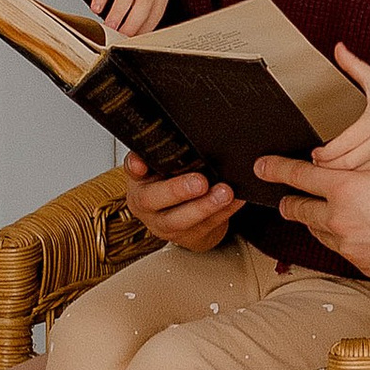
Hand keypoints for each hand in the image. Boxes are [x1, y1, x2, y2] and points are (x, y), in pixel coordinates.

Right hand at [91, 0, 170, 37]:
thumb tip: (132, 38)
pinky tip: (96, 8)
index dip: (143, 29)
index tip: (132, 41)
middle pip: (143, 5)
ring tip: (109, 27)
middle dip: (132, 23)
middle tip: (120, 37)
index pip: (154, 14)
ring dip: (118, 13)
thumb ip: (145, 14)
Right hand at [119, 153, 240, 249]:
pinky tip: (236, 200)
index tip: (141, 163)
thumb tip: (175, 133)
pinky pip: (209, 225)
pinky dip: (225, 212)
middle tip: (200, 182)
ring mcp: (168, 226)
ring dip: (206, 206)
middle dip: (178, 190)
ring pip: (183, 220)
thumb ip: (165, 153)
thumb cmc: (172, 185)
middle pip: (154, 200)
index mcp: (140, 182)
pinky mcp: (192, 236)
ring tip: (224, 193)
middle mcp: (148, 206)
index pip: (133, 171)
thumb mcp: (163, 168)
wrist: (184, 219)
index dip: (135, 167)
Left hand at [251, 153, 369, 282]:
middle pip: (298, 210)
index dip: (275, 169)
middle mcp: (341, 220)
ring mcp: (352, 248)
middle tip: (287, 196)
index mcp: (346, 188)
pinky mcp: (365, 267)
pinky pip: (344, 251)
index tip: (262, 167)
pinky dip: (345, 240)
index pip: (298, 176)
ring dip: (319, 222)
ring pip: (320, 233)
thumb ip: (362, 176)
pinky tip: (361, 232)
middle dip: (290, 201)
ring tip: (330, 214)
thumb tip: (348, 179)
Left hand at [308, 44, 369, 173]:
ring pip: (359, 174)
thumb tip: (338, 47)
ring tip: (327, 169)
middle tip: (316, 162)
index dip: (325, 154)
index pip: (343, 146)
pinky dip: (357, 177)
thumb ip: (354, 65)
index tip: (315, 152)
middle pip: (348, 163)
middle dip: (327, 167)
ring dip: (340, 174)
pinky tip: (346, 175)